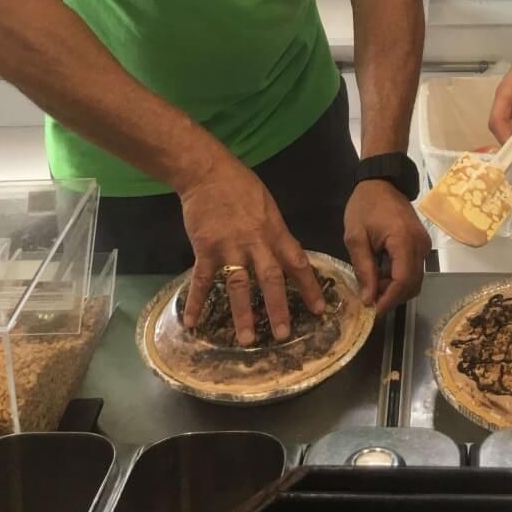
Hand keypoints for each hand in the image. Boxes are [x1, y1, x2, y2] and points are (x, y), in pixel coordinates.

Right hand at [179, 155, 325, 344]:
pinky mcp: (206, 249)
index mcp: (274, 231)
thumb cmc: (241, 187)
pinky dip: (196, 302)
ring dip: (242, 313)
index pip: (297, 262)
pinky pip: (202, 280)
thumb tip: (287, 258)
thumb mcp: (268, 207)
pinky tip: (192, 323)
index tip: (320, 310)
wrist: (209, 172)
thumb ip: (275, 234)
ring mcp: (230, 246)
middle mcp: (256, 242)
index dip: (309, 287)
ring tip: (246, 339)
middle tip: (284, 335)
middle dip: (279, 307)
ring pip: (239, 284)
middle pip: (271, 278)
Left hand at [344, 180, 430, 313]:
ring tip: (373, 286)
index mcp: (404, 241)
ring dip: (396, 289)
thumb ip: (364, 269)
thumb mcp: (355, 237)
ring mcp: (424, 244)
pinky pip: (414, 269)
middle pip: (412, 284)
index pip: (403, 281)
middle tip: (369, 299)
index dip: (388, 300)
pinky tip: (381, 274)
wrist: (381, 181)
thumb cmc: (365, 206)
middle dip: (392, 297)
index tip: (372, 311)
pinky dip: (400, 278)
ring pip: (415, 279)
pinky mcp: (422, 243)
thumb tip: (368, 299)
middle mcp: (420, 245)